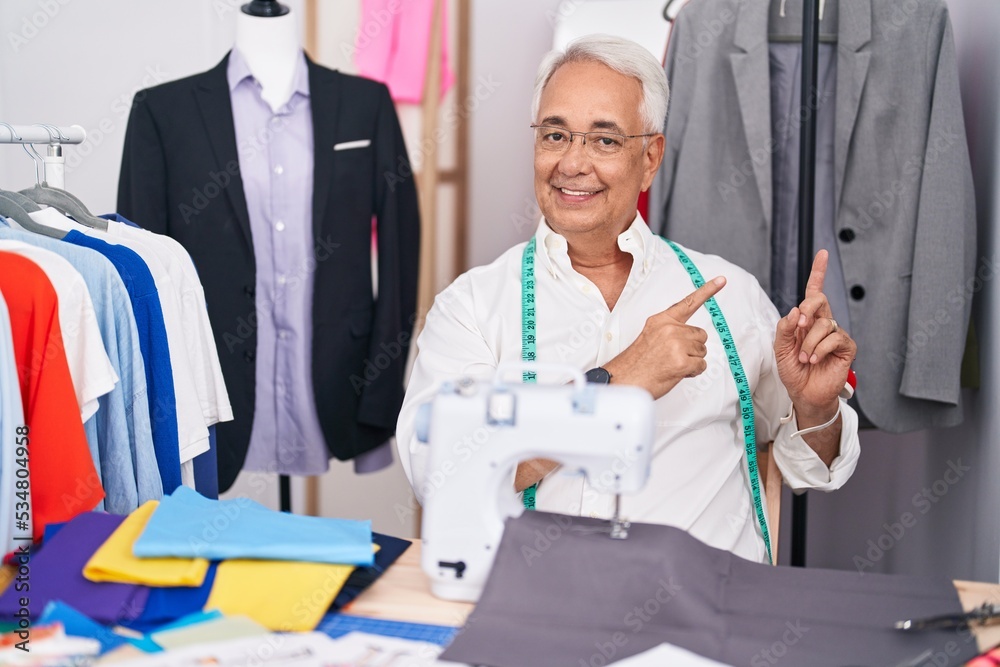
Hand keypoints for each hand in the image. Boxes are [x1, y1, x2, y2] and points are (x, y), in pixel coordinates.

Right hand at [605, 276, 725, 399]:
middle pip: (700, 335)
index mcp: (661, 320)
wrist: (624, 380)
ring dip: (692, 360)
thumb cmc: (637, 363)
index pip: (687, 303)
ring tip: (671, 365)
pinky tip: (676, 372)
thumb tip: (690, 338)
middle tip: (673, 357)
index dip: (707, 290)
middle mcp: (670, 329)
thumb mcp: (650, 337)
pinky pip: (701, 365)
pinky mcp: (681, 362)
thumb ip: (670, 331)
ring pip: (702, 351)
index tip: (722, 280)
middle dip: (692, 347)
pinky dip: (693, 372)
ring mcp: (676, 344)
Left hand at [774, 250, 856, 420]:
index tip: (822, 254)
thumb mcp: (780, 348)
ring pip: (823, 323)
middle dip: (807, 309)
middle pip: (818, 300)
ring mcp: (836, 334)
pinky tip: (815, 359)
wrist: (805, 393)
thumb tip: (794, 310)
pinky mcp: (846, 347)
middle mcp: (823, 323)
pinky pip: (834, 338)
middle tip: (799, 325)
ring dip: (809, 341)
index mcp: (807, 320)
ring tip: (805, 358)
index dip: (818, 272)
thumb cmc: (793, 371)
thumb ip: (784, 328)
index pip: (814, 292)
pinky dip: (820, 349)